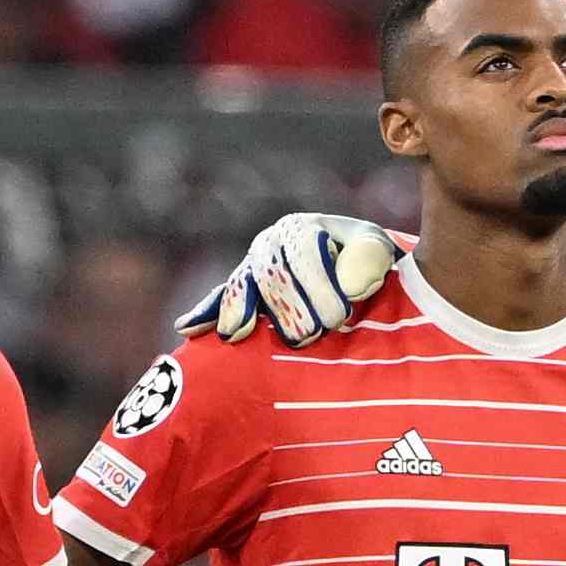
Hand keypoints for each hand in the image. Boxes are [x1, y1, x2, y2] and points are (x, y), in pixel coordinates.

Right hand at [195, 210, 396, 344]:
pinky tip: (188, 328)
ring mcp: (251, 269)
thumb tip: (350, 287)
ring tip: (240, 335)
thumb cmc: (364, 259)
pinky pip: (220, 302)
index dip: (318, 287)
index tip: (339, 317)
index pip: (301, 255)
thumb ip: (369, 259)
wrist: (349, 269)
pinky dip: (205, 314)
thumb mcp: (377, 250)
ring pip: (243, 290)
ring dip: (243, 313)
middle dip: (288, 308)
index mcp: (301, 229)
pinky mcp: (241, 294)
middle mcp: (269, 244)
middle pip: (269, 276)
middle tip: (311, 336)